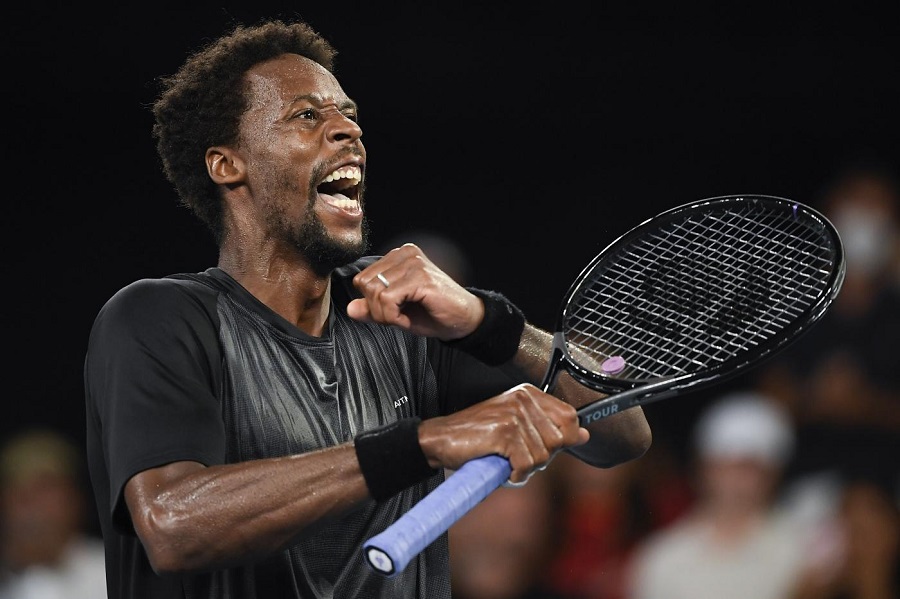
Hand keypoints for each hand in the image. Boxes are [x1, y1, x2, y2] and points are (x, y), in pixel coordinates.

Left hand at [347, 243, 482, 339]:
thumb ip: (372, 308)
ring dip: (386, 315)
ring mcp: (414, 263)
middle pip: (365, 285)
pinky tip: (408, 319)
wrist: (464, 320)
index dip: (372, 303)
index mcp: (398, 256)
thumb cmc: (433, 313)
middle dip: (377, 310)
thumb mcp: (395, 312)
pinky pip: (388, 299)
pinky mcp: (421, 277)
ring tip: (405, 318)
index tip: (393, 312)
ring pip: (375, 293)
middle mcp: (405, 254)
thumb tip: (350, 308)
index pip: (362, 279)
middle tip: (398, 317)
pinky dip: (393, 316)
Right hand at [417, 383, 589, 483]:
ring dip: (525, 468)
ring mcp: (514, 415)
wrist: (441, 439)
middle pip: (558, 441)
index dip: (564, 439)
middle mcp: (523, 400)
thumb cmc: (478, 436)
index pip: (570, 417)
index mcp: (528, 394)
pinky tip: (501, 467)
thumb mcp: (517, 427)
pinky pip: (526, 465)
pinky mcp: (504, 433)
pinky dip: (515, 474)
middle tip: (516, 457)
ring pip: (542, 457)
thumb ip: (550, 429)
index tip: (544, 448)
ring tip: (505, 460)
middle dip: (540, 457)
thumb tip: (585, 434)